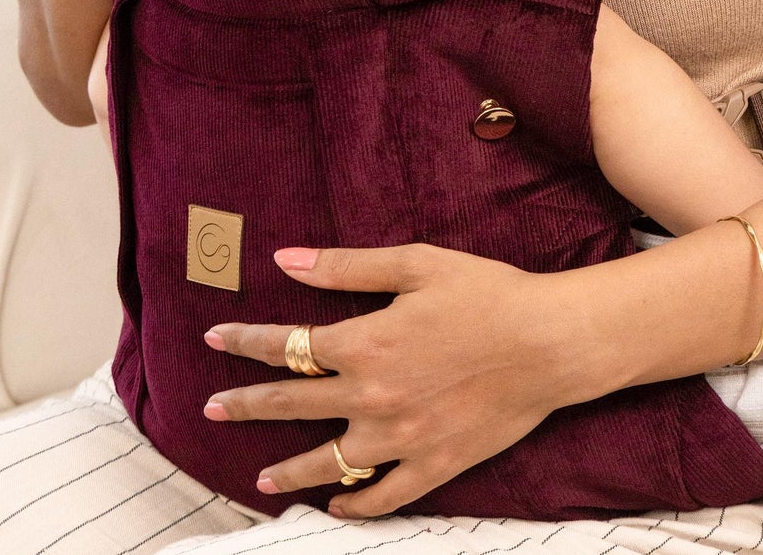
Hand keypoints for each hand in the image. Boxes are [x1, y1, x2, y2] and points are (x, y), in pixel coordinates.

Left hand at [201, 243, 584, 518]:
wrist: (549, 342)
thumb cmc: (487, 293)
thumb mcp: (417, 264)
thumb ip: (347, 266)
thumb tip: (286, 260)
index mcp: (365, 343)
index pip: (287, 346)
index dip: (246, 341)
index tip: (216, 338)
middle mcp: (371, 397)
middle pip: (291, 406)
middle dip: (246, 405)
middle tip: (213, 408)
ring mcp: (399, 439)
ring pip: (327, 463)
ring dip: (287, 470)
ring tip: (259, 478)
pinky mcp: (432, 465)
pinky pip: (381, 495)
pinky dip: (353, 503)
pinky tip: (335, 502)